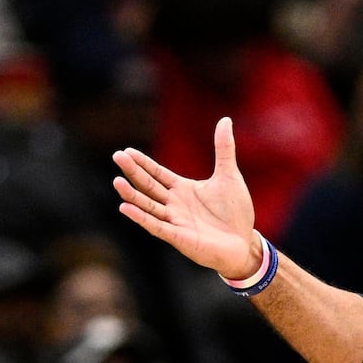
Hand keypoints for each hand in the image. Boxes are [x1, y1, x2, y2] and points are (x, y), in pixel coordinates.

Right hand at [112, 117, 258, 276]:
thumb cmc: (236, 213)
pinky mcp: (179, 237)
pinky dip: (141, 218)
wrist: (244, 243)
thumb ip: (224, 149)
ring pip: (148, 205)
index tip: (127, 151)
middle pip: (148, 186)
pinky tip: (125, 208)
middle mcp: (174, 204)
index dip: (143, 163)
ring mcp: (175, 221)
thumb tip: (225, 120)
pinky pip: (156, 226)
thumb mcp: (230, 176)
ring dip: (132, 195)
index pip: (157, 173)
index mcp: (183, 189)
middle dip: (134, 172)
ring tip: (117, 182)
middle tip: (117, 157)